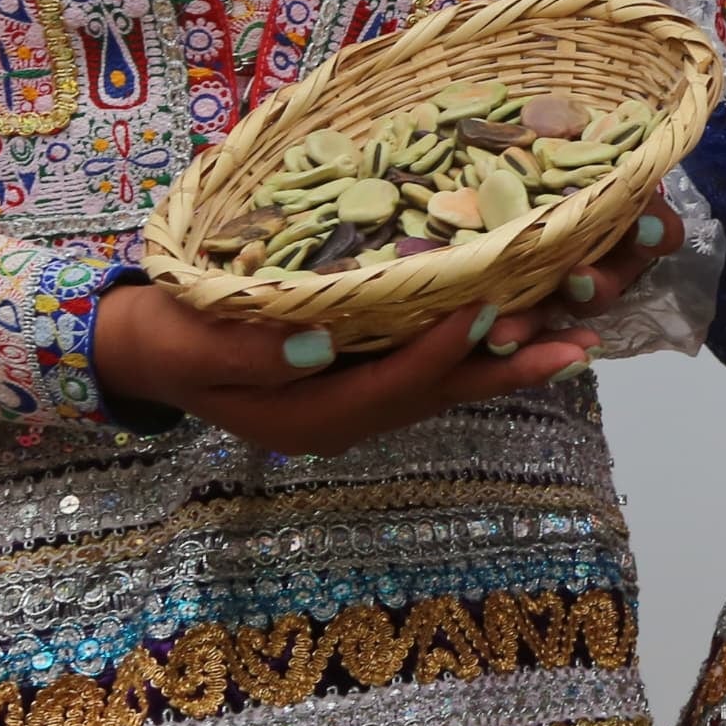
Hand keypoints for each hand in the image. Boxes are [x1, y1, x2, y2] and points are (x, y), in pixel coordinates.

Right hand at [89, 210, 673, 454]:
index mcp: (311, 417)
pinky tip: (524, 318)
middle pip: (443, 391)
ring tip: (581, 333)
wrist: (144, 350)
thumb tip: (320, 337)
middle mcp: (350, 418)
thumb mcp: (196, 344)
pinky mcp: (365, 376)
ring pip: (450, 381)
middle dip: (512, 363)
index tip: (489, 308)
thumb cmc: (169, 337)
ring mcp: (360, 400)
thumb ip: (255, 347)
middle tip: (580, 342)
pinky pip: (434, 365)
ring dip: (512, 355)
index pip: (393, 385)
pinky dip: (480, 343)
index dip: (442, 348)